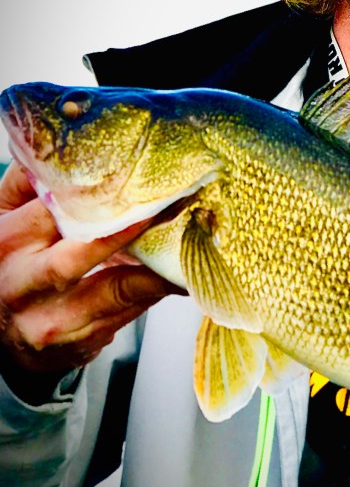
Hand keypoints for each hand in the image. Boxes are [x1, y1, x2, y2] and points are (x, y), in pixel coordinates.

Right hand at [0, 161, 177, 377]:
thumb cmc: (10, 269)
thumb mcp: (4, 222)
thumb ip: (28, 185)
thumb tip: (66, 144)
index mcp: (8, 242)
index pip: (57, 209)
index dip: (103, 192)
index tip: (142, 175)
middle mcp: (27, 283)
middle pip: (86, 251)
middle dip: (134, 227)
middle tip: (174, 205)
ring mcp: (54, 318)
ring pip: (117, 291)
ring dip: (160, 267)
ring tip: (194, 243)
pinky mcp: (80, 342)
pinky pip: (129, 315)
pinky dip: (156, 292)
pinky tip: (182, 276)